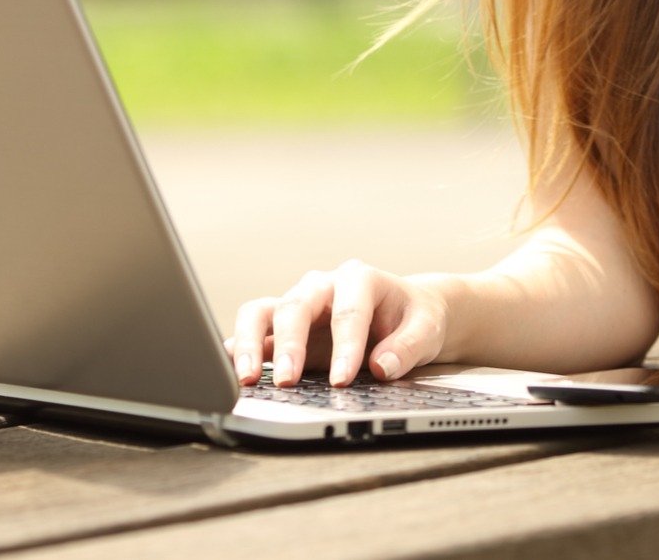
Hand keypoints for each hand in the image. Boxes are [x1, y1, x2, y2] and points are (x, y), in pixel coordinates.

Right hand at [227, 260, 449, 387]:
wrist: (405, 312)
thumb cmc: (413, 318)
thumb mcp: (427, 329)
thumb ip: (407, 347)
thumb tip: (382, 367)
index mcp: (359, 279)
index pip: (348, 311)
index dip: (344, 346)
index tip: (342, 379)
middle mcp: (322, 286)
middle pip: (295, 306)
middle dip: (289, 345)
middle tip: (288, 381)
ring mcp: (298, 304)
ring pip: (262, 312)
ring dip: (250, 343)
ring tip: (247, 378)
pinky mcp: (283, 328)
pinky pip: (253, 331)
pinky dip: (238, 349)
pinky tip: (231, 371)